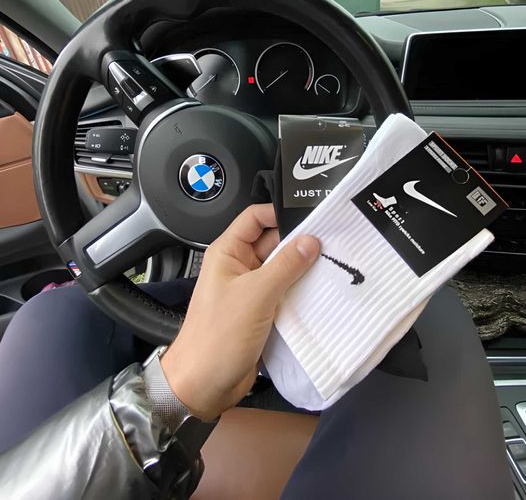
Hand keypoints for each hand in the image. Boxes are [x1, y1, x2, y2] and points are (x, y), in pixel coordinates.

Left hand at [161, 203, 318, 419]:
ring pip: (283, 269)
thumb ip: (285, 265)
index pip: (255, 218)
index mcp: (228, 252)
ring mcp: (251, 290)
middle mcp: (239, 267)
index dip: (280, 213)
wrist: (204, 385)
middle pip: (274, 242)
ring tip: (333, 265)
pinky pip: (285, 292)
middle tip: (331, 243)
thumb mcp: (255, 295)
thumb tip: (310, 240)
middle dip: (299, 243)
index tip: (310, 217)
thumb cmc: (217, 337)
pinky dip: (302, 291)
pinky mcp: (262, 311)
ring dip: (303, 269)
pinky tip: (323, 292)